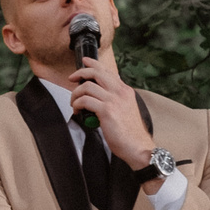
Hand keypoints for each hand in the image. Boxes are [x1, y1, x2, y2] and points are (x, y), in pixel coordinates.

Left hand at [70, 51, 155, 168]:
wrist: (138, 146)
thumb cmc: (130, 133)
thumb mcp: (125, 109)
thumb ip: (115, 100)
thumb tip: (98, 97)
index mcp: (125, 91)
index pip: (107, 71)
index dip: (93, 64)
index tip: (85, 62)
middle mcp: (120, 92)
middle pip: (96, 73)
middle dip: (80, 73)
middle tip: (72, 79)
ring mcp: (114, 100)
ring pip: (87, 86)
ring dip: (75, 94)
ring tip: (74, 103)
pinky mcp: (106, 111)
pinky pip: (84, 100)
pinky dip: (77, 104)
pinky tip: (77, 110)